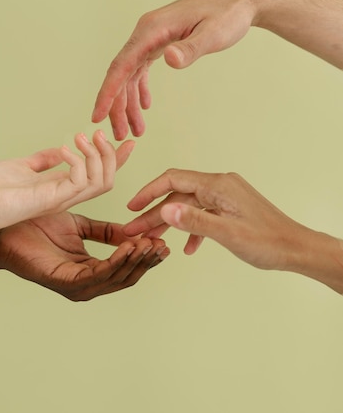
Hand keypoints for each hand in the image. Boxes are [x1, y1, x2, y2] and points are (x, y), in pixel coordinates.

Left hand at [0, 130, 134, 237]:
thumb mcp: (22, 166)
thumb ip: (43, 161)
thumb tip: (58, 150)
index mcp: (60, 188)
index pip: (98, 175)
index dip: (116, 159)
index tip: (129, 141)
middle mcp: (65, 196)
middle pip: (107, 180)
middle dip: (111, 154)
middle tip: (99, 132)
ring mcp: (61, 199)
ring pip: (101, 181)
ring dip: (97, 154)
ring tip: (81, 136)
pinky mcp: (52, 199)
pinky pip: (81, 181)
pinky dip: (78, 161)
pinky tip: (64, 149)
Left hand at [0, 211, 168, 300]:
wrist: (8, 225)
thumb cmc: (38, 225)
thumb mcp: (80, 225)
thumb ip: (105, 231)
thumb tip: (133, 232)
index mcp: (89, 271)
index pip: (125, 268)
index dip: (145, 255)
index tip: (163, 240)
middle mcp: (85, 284)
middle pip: (126, 277)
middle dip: (146, 261)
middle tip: (162, 243)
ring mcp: (75, 287)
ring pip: (115, 278)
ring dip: (135, 261)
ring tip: (149, 244)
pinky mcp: (64, 283)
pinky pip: (97, 274)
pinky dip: (115, 261)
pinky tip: (128, 246)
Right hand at [92, 0, 342, 138]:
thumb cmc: (228, 13)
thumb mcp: (213, 34)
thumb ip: (190, 48)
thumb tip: (168, 59)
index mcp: (152, 29)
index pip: (121, 65)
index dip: (108, 92)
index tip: (97, 116)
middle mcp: (146, 32)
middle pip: (122, 73)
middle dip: (117, 105)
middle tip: (120, 134)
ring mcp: (153, 36)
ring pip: (131, 73)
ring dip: (129, 101)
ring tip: (133, 129)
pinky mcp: (162, 41)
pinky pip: (142, 68)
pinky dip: (141, 88)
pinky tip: (144, 106)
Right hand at [123, 169, 311, 271]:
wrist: (296, 248)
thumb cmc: (267, 241)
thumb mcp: (226, 234)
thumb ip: (194, 221)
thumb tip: (165, 210)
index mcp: (218, 185)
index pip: (173, 180)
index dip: (149, 193)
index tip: (132, 208)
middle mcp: (220, 185)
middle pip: (178, 194)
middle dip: (154, 213)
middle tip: (134, 230)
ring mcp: (226, 196)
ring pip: (189, 205)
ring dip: (171, 222)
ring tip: (153, 239)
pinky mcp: (230, 208)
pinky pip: (204, 213)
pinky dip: (193, 228)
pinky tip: (188, 247)